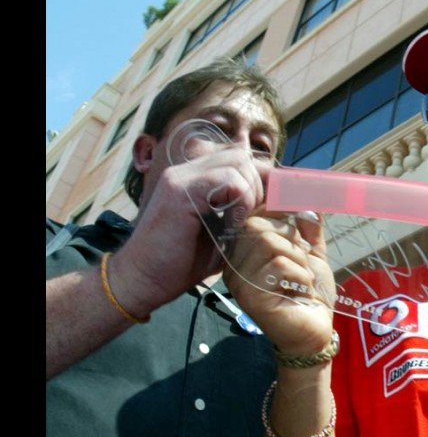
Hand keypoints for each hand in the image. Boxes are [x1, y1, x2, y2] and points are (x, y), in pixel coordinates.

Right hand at [111, 147, 267, 314]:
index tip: (272, 204)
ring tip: (240, 223)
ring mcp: (180, 177)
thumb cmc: (179, 263)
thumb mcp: (220, 234)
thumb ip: (240, 214)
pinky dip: (240, 201)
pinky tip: (232, 225)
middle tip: (254, 217)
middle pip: (242, 156)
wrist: (142, 281)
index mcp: (194, 177)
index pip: (239, 159)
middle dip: (259, 185)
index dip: (261, 178)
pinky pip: (228, 180)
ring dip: (250, 194)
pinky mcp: (180, 191)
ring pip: (238, 163)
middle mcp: (186, 170)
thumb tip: (276, 205)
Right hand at [223, 209, 334, 356]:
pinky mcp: (250, 296)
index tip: (302, 215)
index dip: (279, 207)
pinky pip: (278, 265)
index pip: (254, 213)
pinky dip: (299, 275)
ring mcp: (239, 280)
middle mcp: (235, 263)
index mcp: (245, 249)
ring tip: (302, 279)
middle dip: (291, 237)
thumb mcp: (311, 252)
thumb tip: (310, 193)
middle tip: (302, 260)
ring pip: (269, 242)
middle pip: (258, 224)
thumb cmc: (311, 292)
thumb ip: (308, 225)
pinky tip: (300, 290)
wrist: (316, 330)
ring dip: (298, 259)